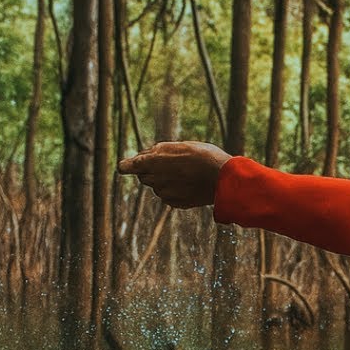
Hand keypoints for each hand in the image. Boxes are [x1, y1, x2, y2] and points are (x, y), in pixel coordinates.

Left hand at [117, 140, 231, 208]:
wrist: (224, 179)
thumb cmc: (205, 157)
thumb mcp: (181, 145)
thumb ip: (159, 151)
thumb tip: (145, 156)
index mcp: (152, 162)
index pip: (126, 167)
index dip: (126, 166)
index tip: (126, 166)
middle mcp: (154, 179)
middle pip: (143, 176)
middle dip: (151, 171)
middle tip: (171, 164)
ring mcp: (164, 193)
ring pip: (157, 186)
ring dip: (165, 181)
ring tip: (185, 173)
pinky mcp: (175, 203)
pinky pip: (168, 196)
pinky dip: (175, 191)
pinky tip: (190, 184)